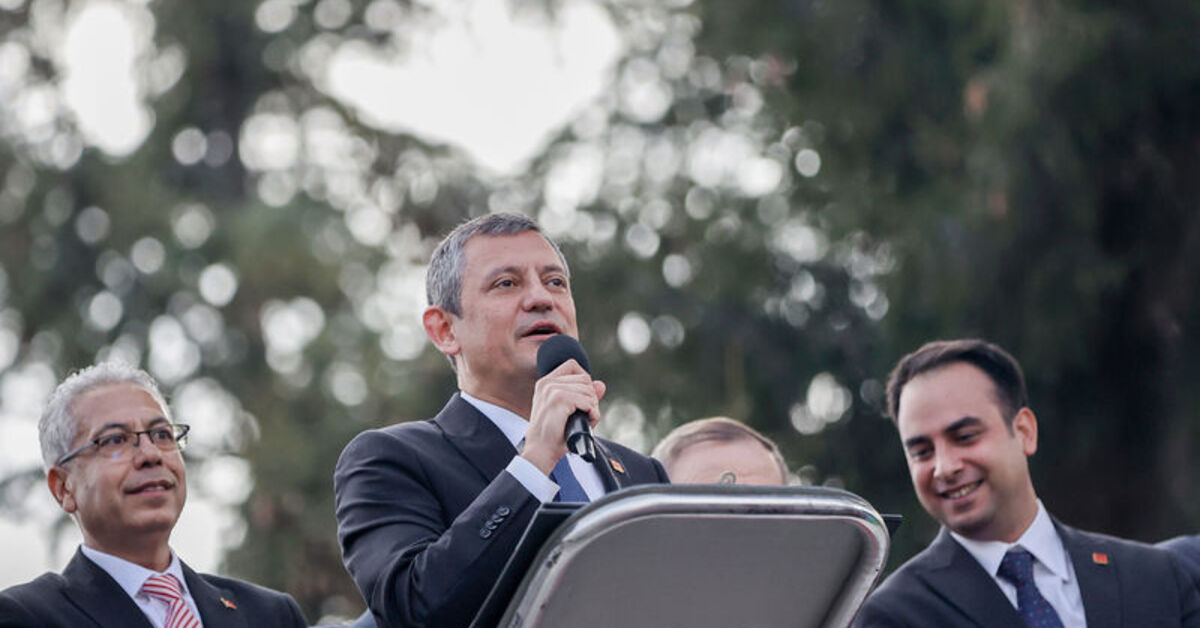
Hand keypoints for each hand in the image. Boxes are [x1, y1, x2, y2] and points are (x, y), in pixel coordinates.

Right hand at [521, 359, 605, 474]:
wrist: (540, 451)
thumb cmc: (553, 434)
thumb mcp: (568, 411)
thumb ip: (584, 395)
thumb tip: (601, 385)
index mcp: (545, 382)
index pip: (573, 365)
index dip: (584, 380)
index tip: (582, 399)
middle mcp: (547, 383)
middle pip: (584, 379)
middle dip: (591, 397)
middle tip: (585, 415)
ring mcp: (552, 390)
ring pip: (588, 390)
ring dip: (593, 408)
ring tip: (585, 420)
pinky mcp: (559, 399)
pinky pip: (588, 402)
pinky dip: (593, 414)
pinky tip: (587, 422)